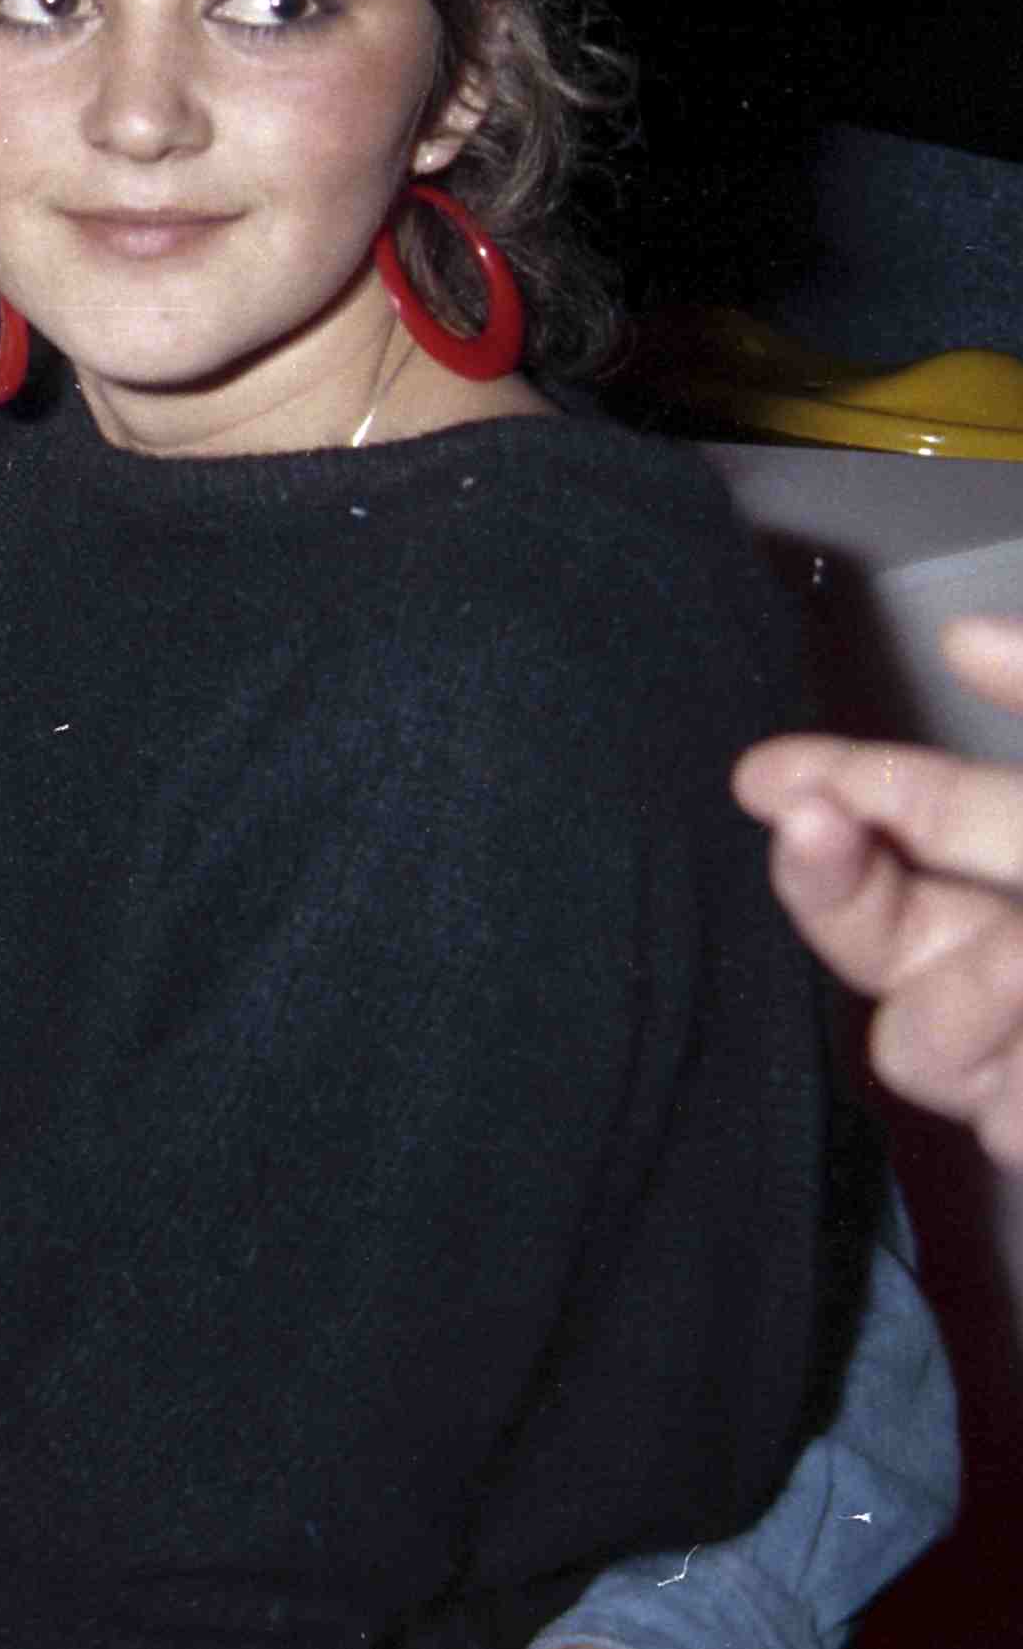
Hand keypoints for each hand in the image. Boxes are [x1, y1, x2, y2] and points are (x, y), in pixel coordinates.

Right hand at [734, 616, 1022, 1163]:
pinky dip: (1010, 1076)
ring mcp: (1008, 1052)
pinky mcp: (1021, 1129)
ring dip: (970, 1000)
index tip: (764, 776)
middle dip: (834, 881)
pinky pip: (978, 1108)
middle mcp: (1002, 950)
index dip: (844, 786)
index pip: (920, 813)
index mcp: (1019, 865)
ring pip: (909, 1036)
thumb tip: (961, 632)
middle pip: (872, 927)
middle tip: (814, 828)